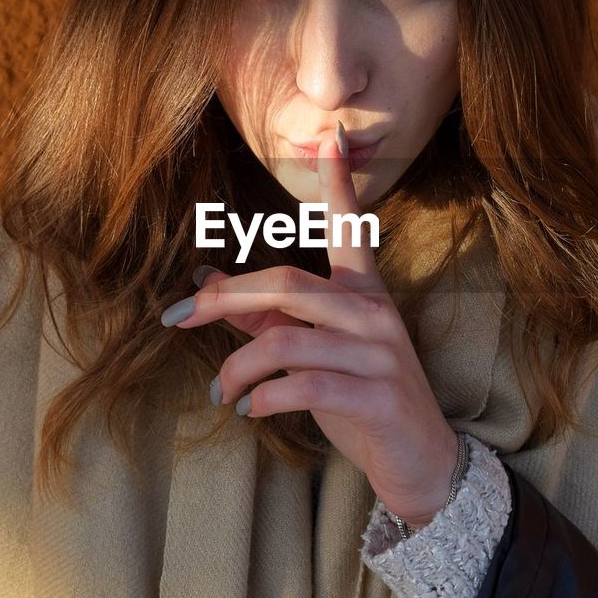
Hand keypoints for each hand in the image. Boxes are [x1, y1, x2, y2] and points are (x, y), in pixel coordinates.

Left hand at [162, 121, 460, 528]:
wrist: (420, 462)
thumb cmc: (360, 402)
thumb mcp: (310, 355)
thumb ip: (262, 319)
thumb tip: (204, 285)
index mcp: (362, 294)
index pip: (349, 228)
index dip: (338, 183)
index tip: (331, 135)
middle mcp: (373, 313)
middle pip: (286, 283)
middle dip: (223, 299)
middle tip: (177, 317)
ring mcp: (379, 352)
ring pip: (288, 338)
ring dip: (238, 367)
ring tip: (222, 394)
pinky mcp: (377, 395)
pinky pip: (307, 384)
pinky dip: (266, 397)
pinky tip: (252, 411)